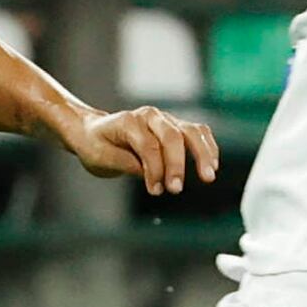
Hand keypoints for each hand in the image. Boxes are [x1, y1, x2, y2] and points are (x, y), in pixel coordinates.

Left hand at [64, 103, 222, 192]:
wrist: (94, 132)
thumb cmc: (97, 146)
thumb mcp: (101, 158)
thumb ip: (126, 164)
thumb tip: (153, 176)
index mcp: (128, 122)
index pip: (148, 145)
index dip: (154, 169)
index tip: (156, 191)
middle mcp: (150, 116)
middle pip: (172, 136)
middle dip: (177, 164)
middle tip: (176, 189)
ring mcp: (165, 119)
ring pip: (191, 131)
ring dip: (202, 154)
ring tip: (208, 176)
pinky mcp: (175, 126)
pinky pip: (198, 132)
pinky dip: (207, 147)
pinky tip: (212, 165)